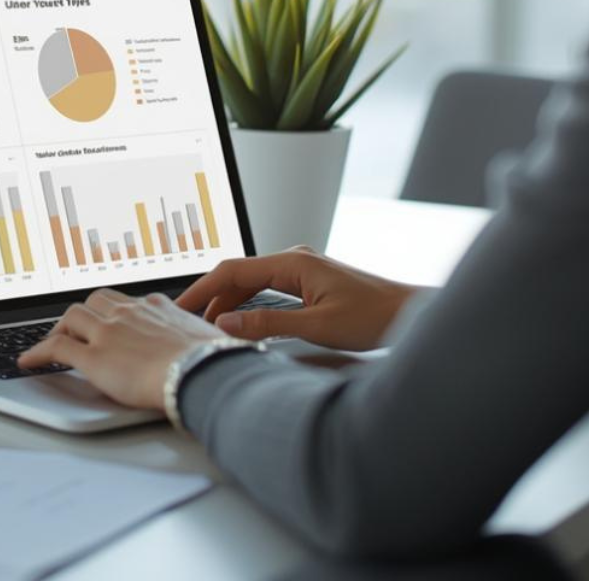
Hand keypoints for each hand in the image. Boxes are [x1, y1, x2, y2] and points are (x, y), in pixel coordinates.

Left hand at [17, 289, 226, 410]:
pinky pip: (56, 347)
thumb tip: (216, 346)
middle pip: (94, 301)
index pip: (127, 302)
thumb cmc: (214, 361)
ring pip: (72, 317)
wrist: (204, 371)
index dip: (114, 312)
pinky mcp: (93, 356)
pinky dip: (39, 352)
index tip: (111, 322)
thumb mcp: (210, 339)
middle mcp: (129, 313)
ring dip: (60, 329)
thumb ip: (200, 339)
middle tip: (77, 331)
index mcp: (156, 307)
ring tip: (53, 343)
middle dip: (83, 315)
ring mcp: (108, 332)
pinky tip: (30, 361)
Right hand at [176, 246, 421, 350]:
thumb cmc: (373, 316)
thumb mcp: (317, 327)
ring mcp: (301, 269)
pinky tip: (239, 324)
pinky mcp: (308, 282)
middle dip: (211, 298)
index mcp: (292, 262)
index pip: (232, 270)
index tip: (180, 307)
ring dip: (228, 304)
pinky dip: (248, 305)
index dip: (202, 289)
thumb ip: (268, 325)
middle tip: (187, 324)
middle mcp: (294, 260)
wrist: (408, 312)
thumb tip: (226, 326)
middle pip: (238, 275)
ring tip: (207, 328)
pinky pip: (266, 289)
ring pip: (251, 283)